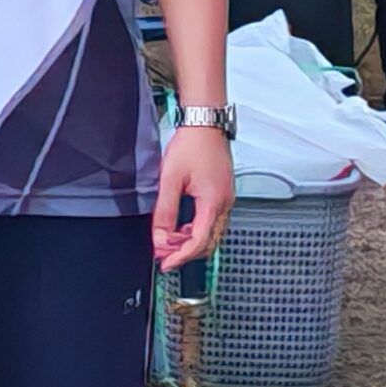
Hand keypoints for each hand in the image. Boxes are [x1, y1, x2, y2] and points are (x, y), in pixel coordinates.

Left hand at [152, 123, 233, 271]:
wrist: (205, 123)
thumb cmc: (192, 144)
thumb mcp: (170, 178)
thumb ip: (165, 210)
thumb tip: (160, 235)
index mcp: (212, 202)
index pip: (198, 242)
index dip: (180, 257)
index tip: (166, 263)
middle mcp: (224, 203)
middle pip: (208, 243)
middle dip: (185, 252)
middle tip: (165, 255)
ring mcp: (225, 199)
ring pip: (211, 233)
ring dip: (191, 242)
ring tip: (169, 241)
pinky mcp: (223, 193)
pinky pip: (212, 221)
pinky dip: (197, 229)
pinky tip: (182, 227)